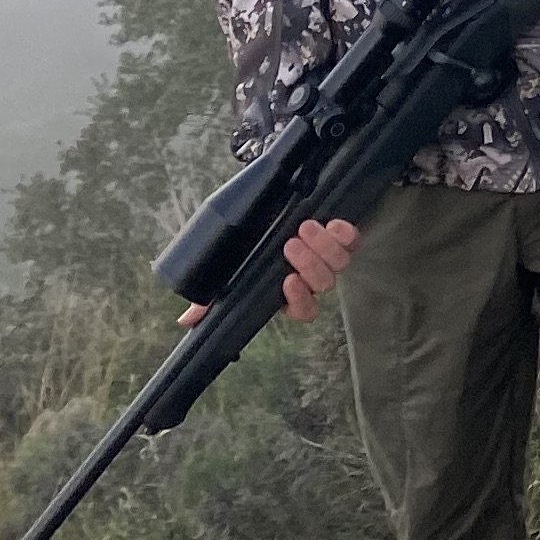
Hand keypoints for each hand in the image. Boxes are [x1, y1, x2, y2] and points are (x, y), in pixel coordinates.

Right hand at [182, 216, 357, 328]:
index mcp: (289, 294)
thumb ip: (210, 300)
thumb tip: (187, 320)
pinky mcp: (342, 239)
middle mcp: (312, 279)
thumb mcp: (229, 274)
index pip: (302, 310)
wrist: (275, 219)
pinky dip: (346, 233)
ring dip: (324, 246)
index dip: (299, 300)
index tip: (287, 281)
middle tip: (290, 243)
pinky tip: (332, 223)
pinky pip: (353, 241)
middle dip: (309, 264)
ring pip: (339, 262)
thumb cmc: (251, 253)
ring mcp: (330, 258)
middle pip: (323, 283)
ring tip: (304, 227)